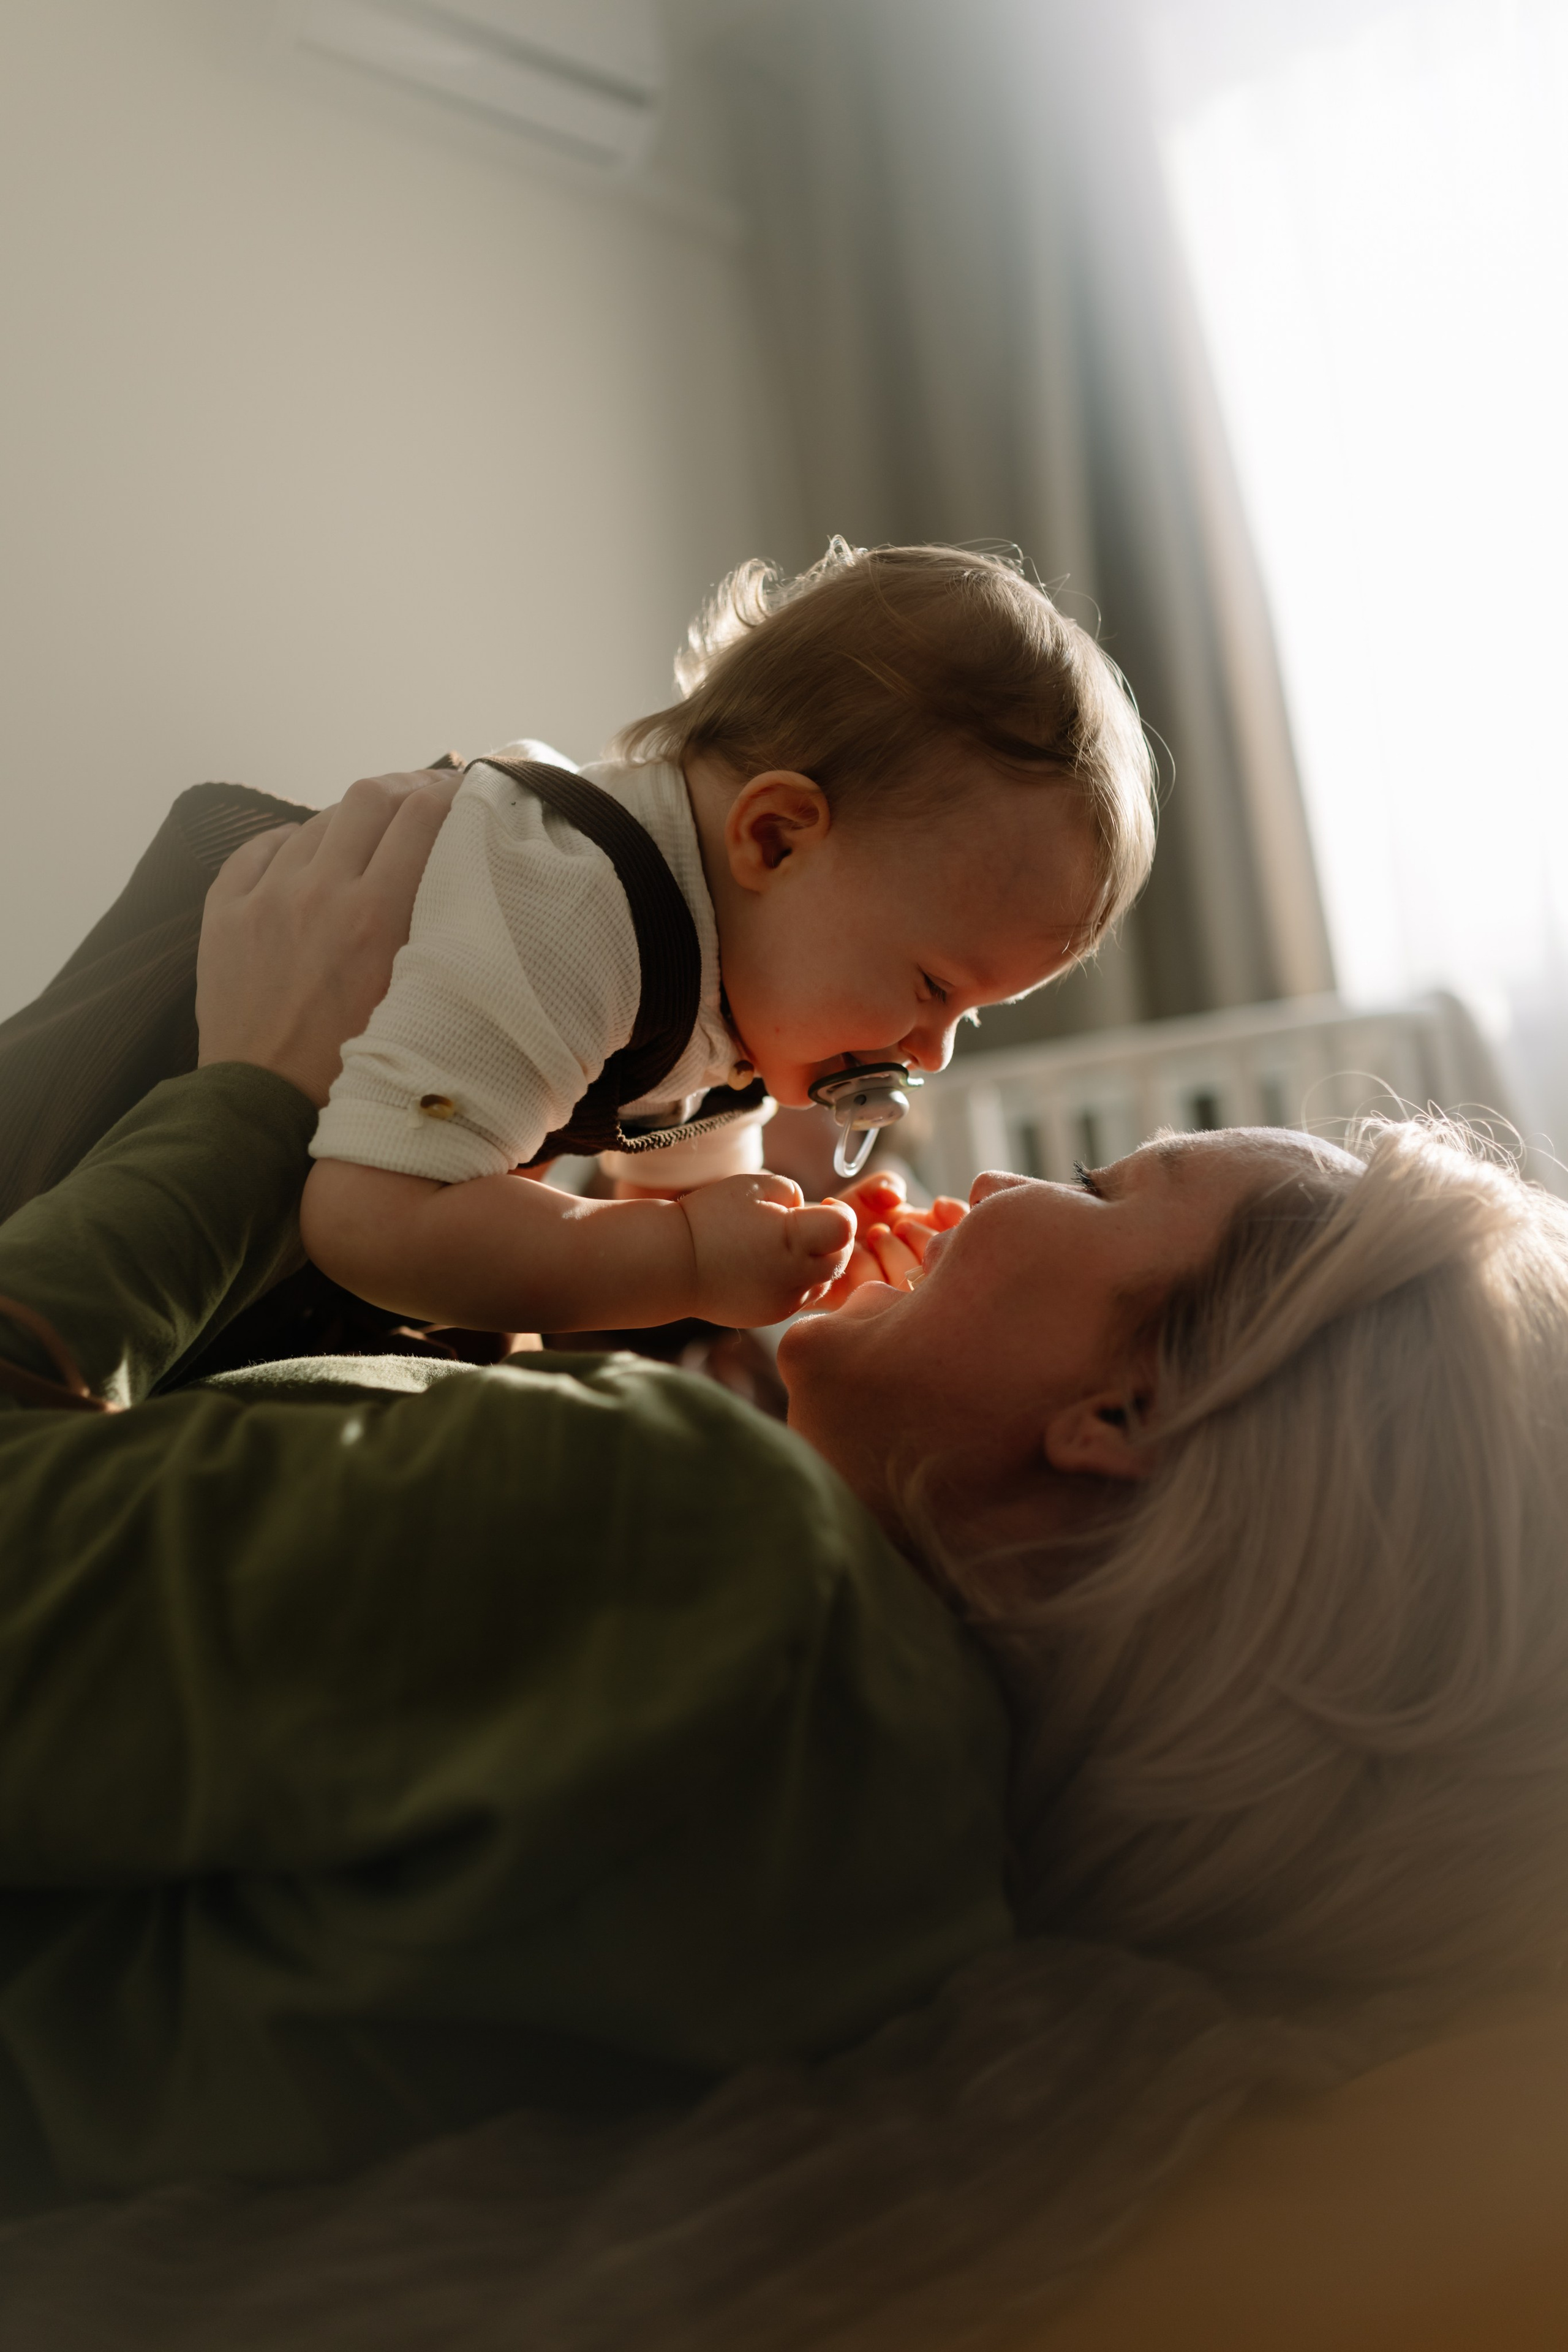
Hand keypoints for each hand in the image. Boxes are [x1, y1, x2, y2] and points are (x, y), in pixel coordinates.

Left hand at [196, 770, 458, 1106]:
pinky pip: (261, 848)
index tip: (470, 790)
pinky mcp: (224, 912)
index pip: (423, 815)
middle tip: (426, 796)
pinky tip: (308, 857)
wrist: (266, 1111)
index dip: (452, 791)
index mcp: (377, 915)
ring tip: (371, 836)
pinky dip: (292, 843)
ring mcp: (265, 897)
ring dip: (352, 821)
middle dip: (406, 787)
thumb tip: (464, 878)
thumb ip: (439, 934)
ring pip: (318, 821)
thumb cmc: (358, 1072)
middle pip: (370, 797)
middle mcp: (319, 892)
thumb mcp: (420, 1001)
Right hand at [678, 1173, 854, 1326]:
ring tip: (788, 1243)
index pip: (846, 1227)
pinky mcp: (774, 1316)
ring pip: (826, 1280)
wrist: (673, 1263)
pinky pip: (803, 1296)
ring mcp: (786, 1302)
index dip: (838, 1211)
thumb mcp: (756, 1186)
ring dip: (818, 1261)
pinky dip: (799, 1279)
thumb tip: (811, 1213)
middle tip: (810, 1222)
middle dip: (834, 1237)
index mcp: (793, 1240)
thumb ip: (795, 1194)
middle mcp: (796, 1278)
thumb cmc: (711, 1217)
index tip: (823, 1203)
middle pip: (842, 1257)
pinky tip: (773, 1264)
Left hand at [811, 1171, 966, 1310]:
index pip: (967, 1240)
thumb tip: (894, 1197)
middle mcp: (922, 1272)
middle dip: (920, 1238)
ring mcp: (899, 1295)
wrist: (809, 1239)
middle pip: (944, 1266)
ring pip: (912, 1282)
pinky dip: (865, 1264)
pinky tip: (855, 1251)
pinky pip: (878, 1292)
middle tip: (898, 1225)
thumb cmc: (848, 1216)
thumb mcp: (869, 1194)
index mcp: (935, 1245)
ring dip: (894, 1251)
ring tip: (876, 1233)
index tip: (937, 1204)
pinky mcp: (868, 1310)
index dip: (956, 1221)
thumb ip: (885, 1186)